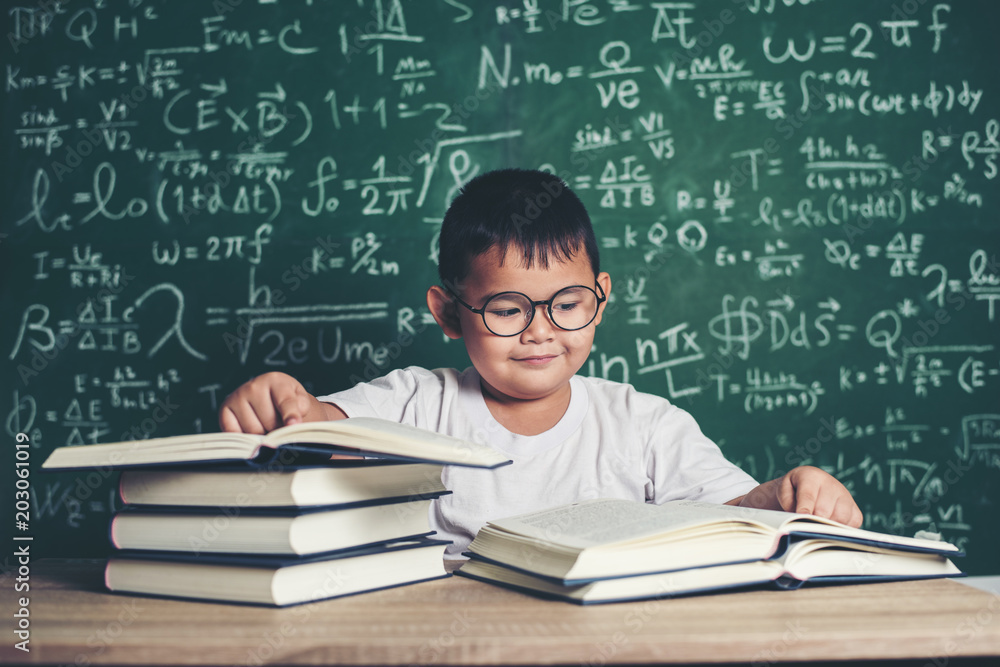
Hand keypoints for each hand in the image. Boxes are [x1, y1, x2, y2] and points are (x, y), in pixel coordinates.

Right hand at [218, 372, 344, 433]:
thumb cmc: (291, 406)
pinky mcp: (225, 409)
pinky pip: (235, 433)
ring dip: (262, 435)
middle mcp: (254, 385)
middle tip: (280, 425)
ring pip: (252, 431)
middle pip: (269, 422)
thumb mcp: (303, 405)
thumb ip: (300, 413)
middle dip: (277, 430)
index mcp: (277, 380)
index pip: (285, 401)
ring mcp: (237, 396)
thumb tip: (291, 425)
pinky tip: (251, 428)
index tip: (294, 424)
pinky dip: (245, 438)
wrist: (274, 403)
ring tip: (267, 425)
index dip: (290, 414)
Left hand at [730, 465, 862, 526]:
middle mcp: (830, 483)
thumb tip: (794, 517)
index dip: (804, 510)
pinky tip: (829, 526)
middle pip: (825, 511)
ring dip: (827, 526)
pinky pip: (853, 524)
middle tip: (803, 528)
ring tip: (814, 526)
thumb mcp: (780, 493)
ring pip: (840, 519)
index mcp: (810, 476)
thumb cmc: (787, 494)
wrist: (801, 491)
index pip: (808, 496)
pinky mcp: (854, 509)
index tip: (800, 519)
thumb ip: (785, 501)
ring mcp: (844, 496)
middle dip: (813, 522)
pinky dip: (842, 529)